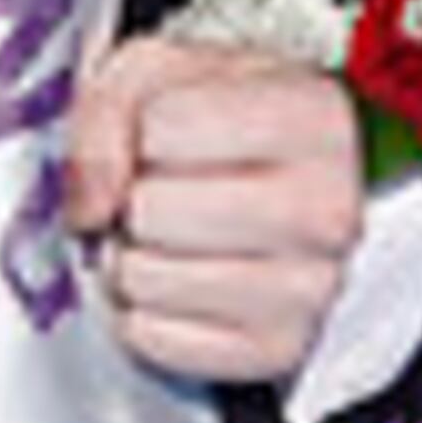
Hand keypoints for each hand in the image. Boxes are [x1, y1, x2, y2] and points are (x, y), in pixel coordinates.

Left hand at [63, 33, 367, 385]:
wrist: (269, 177)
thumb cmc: (216, 116)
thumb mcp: (158, 72)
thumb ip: (106, 114)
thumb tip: (91, 207)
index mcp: (315, 118)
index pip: (164, 125)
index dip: (143, 127)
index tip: (168, 131)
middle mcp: (330, 207)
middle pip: (152, 210)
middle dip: (134, 199)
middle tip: (162, 191)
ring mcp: (311, 288)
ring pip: (147, 279)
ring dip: (132, 258)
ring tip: (168, 235)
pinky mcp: (276, 350)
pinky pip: (153, 338)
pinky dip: (143, 312)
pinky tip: (178, 278)